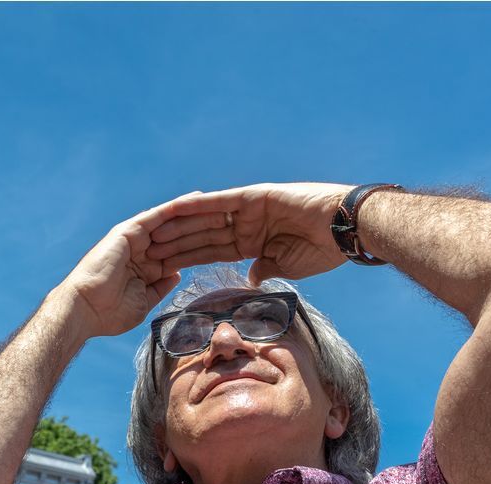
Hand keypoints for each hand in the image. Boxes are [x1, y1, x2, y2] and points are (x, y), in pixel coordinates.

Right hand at [59, 194, 227, 337]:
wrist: (85, 310)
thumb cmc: (109, 313)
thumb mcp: (143, 302)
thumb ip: (160, 287)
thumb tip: (176, 275)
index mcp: (147, 268)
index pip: (180, 254)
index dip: (203, 248)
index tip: (227, 245)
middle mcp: (142, 250)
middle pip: (180, 234)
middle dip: (204, 226)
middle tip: (233, 217)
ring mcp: (135, 239)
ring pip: (172, 221)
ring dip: (195, 213)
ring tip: (221, 203)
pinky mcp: (129, 231)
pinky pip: (157, 215)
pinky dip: (177, 207)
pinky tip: (197, 199)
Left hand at [147, 182, 355, 282]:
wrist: (344, 228)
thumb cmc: (323, 250)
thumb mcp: (287, 266)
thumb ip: (265, 269)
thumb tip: (252, 279)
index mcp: (252, 243)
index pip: (212, 253)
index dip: (187, 259)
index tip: (163, 268)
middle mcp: (245, 224)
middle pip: (202, 235)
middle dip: (175, 243)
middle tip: (146, 249)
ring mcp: (248, 209)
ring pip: (205, 219)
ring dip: (179, 225)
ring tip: (152, 231)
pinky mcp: (253, 197)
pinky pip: (220, 201)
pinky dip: (198, 205)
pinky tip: (175, 208)